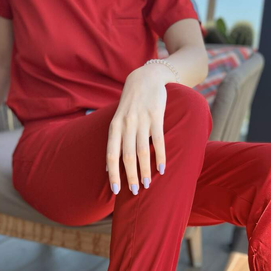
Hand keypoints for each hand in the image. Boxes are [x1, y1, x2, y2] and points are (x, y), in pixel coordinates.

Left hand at [106, 64, 169, 194]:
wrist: (145, 79)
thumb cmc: (130, 106)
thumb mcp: (117, 122)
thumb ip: (114, 143)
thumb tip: (108, 169)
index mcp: (114, 127)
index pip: (111, 155)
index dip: (113, 174)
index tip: (116, 191)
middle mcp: (126, 125)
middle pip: (127, 156)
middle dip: (131, 176)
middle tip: (135, 191)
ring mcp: (141, 121)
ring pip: (142, 151)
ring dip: (145, 170)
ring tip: (148, 184)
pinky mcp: (156, 117)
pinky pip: (158, 141)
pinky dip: (160, 156)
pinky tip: (162, 169)